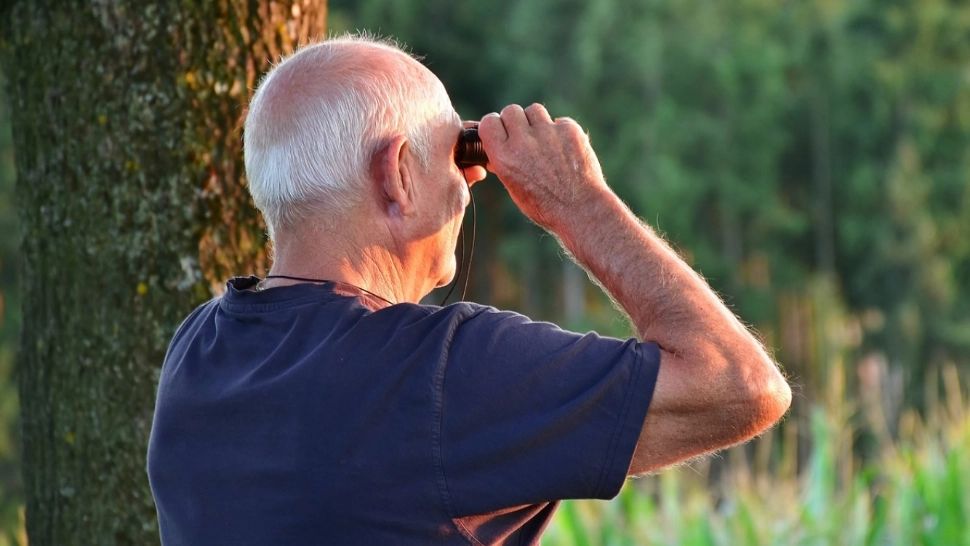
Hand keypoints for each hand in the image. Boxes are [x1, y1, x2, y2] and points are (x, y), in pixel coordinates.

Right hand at [477, 103, 608, 228]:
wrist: (580, 209)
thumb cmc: (545, 205)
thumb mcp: (515, 189)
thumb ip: (503, 166)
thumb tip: (494, 156)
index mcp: (504, 157)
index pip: (489, 122)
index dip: (495, 125)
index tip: (501, 132)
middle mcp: (523, 142)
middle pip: (511, 111)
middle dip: (515, 121)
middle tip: (524, 136)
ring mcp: (548, 133)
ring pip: (534, 110)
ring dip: (536, 122)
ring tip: (544, 141)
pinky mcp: (569, 130)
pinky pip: (559, 121)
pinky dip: (560, 132)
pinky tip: (564, 149)